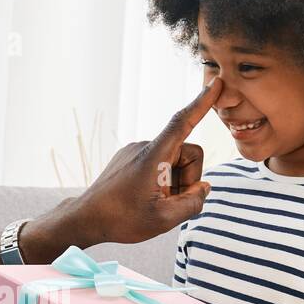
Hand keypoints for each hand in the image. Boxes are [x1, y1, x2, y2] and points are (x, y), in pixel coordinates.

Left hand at [72, 78, 221, 244]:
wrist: (85, 219)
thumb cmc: (122, 220)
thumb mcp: (165, 219)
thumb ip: (193, 202)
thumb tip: (203, 187)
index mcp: (154, 156)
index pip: (183, 122)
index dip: (203, 103)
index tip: (217, 84)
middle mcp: (145, 146)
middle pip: (189, 154)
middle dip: (188, 178)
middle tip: (170, 202)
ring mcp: (136, 150)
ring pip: (175, 161)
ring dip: (174, 182)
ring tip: (154, 202)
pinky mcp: (130, 157)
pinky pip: (159, 163)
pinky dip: (161, 181)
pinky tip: (145, 197)